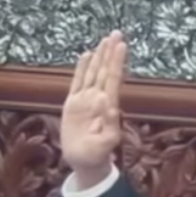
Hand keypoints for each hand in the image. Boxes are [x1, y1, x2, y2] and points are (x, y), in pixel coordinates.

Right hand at [60, 31, 127, 188]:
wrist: (84, 162)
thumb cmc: (97, 155)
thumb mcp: (106, 144)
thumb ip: (110, 126)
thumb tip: (109, 104)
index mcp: (107, 107)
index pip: (113, 79)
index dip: (117, 62)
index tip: (122, 46)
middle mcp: (98, 100)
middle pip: (105, 71)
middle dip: (111, 53)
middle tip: (117, 33)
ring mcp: (86, 100)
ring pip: (93, 73)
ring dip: (100, 56)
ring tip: (106, 39)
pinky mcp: (74, 104)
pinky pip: (77, 82)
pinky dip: (81, 68)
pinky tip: (86, 55)